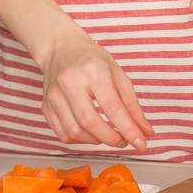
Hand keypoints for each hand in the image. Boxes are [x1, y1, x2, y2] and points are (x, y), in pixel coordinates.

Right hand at [38, 30, 154, 150]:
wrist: (62, 49)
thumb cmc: (93, 61)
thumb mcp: (118, 75)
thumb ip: (132, 105)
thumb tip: (145, 132)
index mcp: (93, 70)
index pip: (112, 107)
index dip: (128, 129)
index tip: (141, 143)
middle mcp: (70, 82)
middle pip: (90, 122)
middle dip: (111, 138)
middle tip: (124, 140)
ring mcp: (54, 96)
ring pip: (75, 132)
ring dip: (96, 140)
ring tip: (109, 134)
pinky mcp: (46, 107)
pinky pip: (63, 134)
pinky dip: (81, 140)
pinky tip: (91, 133)